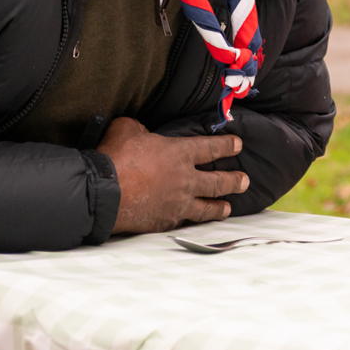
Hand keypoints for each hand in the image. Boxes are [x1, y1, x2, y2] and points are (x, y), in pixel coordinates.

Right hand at [98, 116, 248, 232]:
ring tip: (228, 208)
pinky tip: (192, 221)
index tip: (238, 145)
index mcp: (180, 153)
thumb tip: (141, 132)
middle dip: (235, 181)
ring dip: (220, 207)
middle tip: (245, 181)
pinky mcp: (165, 221)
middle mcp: (185, 179)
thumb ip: (139, 129)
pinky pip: (183, 221)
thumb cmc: (116, 157)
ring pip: (207, 207)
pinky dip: (190, 220)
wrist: (104, 192)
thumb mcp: (127, 129)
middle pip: (219, 181)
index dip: (227, 145)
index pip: (211, 148)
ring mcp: (178, 203)